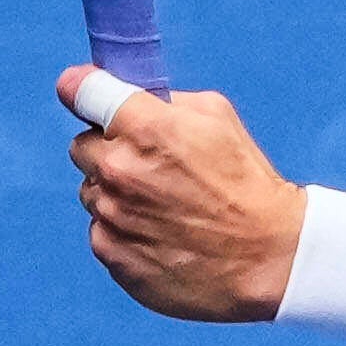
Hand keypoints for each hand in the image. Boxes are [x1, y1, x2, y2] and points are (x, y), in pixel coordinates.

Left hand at [62, 72, 307, 323]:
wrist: (267, 258)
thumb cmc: (247, 185)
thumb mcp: (218, 118)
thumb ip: (166, 102)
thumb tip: (132, 98)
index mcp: (146, 128)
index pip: (82, 91)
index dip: (79, 88)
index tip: (79, 90)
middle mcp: (120, 170)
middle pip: (82, 146)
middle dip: (108, 149)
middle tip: (147, 164)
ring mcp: (112, 215)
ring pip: (91, 191)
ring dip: (116, 193)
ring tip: (163, 206)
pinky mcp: (112, 254)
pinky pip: (101, 231)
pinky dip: (123, 230)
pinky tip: (162, 235)